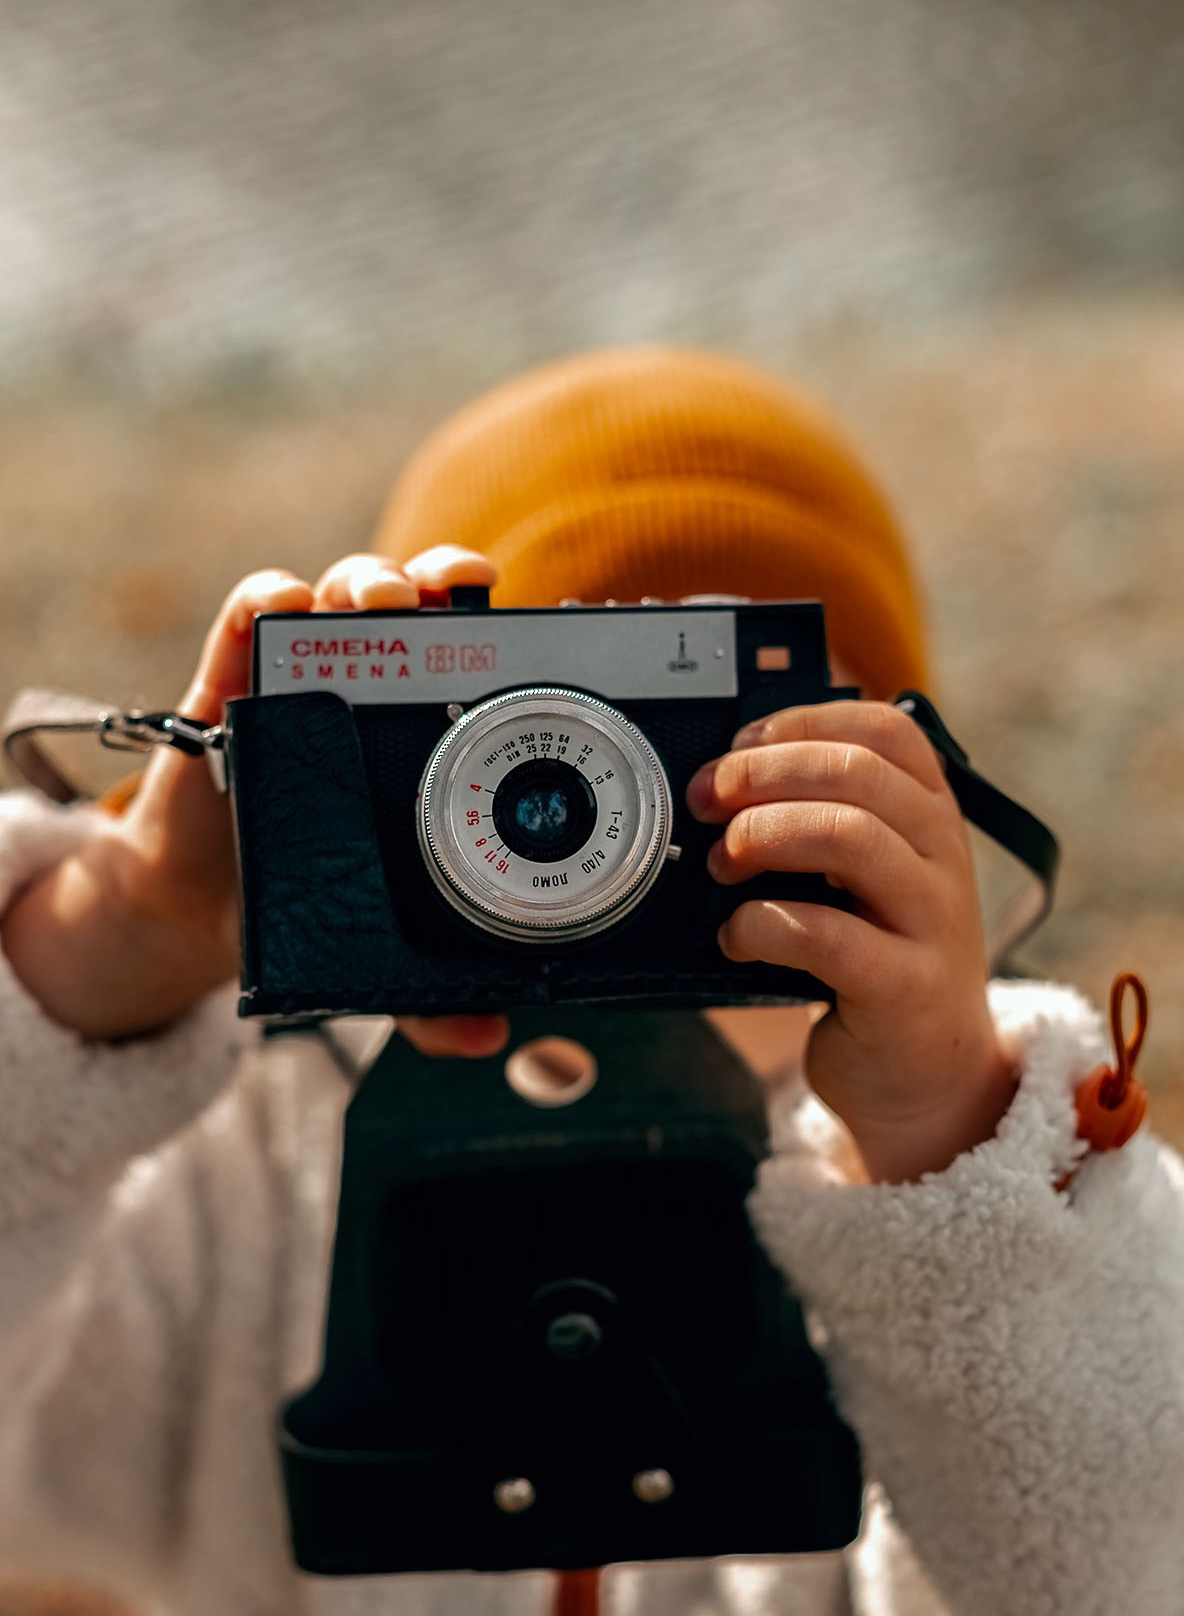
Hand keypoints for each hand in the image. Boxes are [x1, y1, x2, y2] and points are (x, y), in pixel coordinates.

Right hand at [1, 546, 507, 1056]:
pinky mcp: (230, 677)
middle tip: (467, 596)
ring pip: (344, 591)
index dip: (515, 634)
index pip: (481, 661)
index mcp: (427, 737)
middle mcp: (372, 692)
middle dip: (449, 578)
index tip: (548, 635)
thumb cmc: (307, 901)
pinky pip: (247, 611)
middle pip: (424, 604)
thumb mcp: (373, 953)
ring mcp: (303, 677)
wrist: (202, 906)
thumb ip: (427, 997)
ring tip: (387, 607)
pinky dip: (269, 597)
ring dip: (370, 580)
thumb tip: (489, 1036)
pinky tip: (287, 610)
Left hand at [687, 700, 1017, 1182]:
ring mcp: (931, 922)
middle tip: (705, 801)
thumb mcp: (865, 881)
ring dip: (762, 836)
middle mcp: (942, 856)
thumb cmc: (877, 964)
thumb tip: (722, 783)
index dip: (801, 723)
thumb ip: (820, 825)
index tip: (737, 747)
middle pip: (858, 772)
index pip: (884, 729)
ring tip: (720, 865)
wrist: (928, 1075)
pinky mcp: (904, 989)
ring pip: (849, 837)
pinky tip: (736, 937)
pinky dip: (759, 925)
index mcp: (931, 815)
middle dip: (761, 775)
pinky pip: (825, 935)